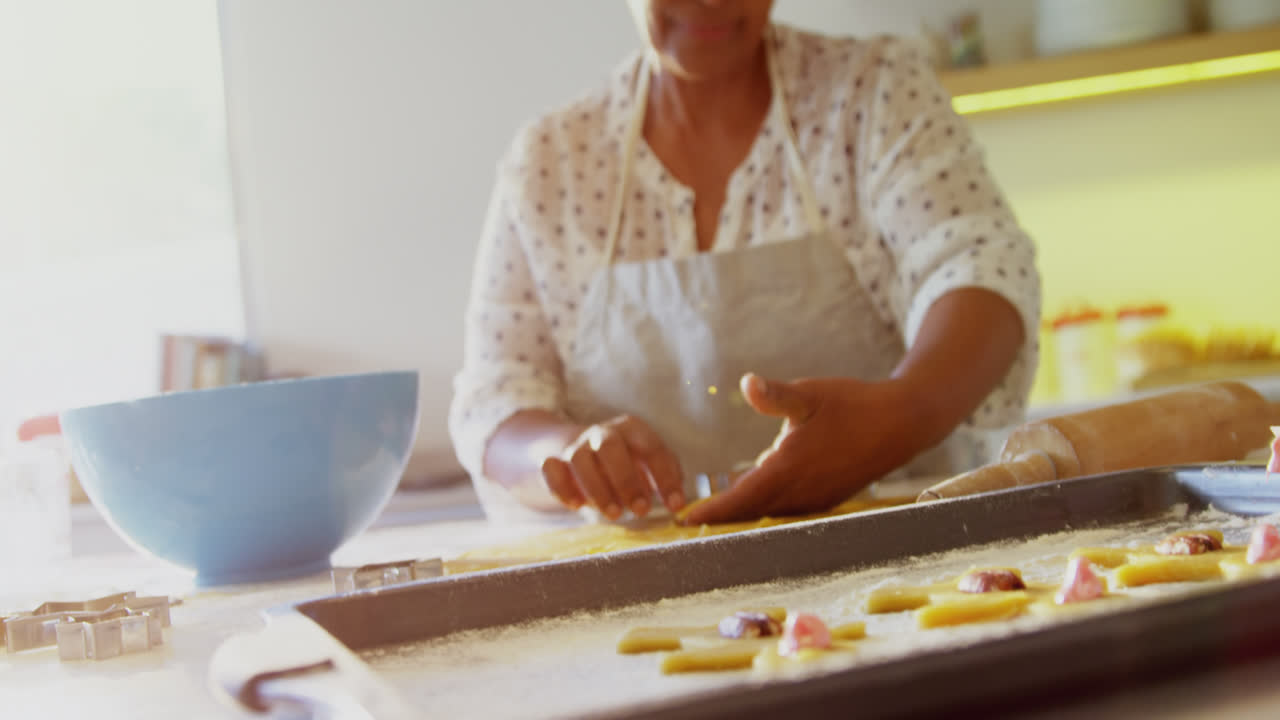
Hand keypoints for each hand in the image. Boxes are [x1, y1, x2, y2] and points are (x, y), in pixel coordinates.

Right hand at [541, 414, 685, 519]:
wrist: (581, 452)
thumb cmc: (626, 463)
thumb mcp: (649, 464)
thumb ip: (666, 477)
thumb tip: (678, 502)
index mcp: (633, 430)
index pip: (652, 448)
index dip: (665, 478)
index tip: (674, 506)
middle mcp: (603, 433)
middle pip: (611, 447)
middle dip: (627, 480)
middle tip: (640, 511)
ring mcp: (576, 445)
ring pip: (579, 458)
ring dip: (597, 489)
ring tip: (613, 514)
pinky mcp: (554, 461)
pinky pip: (551, 469)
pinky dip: (562, 488)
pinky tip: (576, 505)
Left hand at [681, 373, 926, 524]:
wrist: (902, 423)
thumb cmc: (853, 405)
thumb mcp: (810, 394)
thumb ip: (774, 395)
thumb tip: (746, 383)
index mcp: (790, 469)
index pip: (740, 500)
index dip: (710, 512)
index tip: (682, 520)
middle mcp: (801, 494)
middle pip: (749, 515)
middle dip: (718, 521)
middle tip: (685, 523)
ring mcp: (815, 501)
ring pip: (768, 516)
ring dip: (741, 518)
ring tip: (710, 518)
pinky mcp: (826, 500)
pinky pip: (786, 512)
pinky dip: (764, 511)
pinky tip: (752, 503)